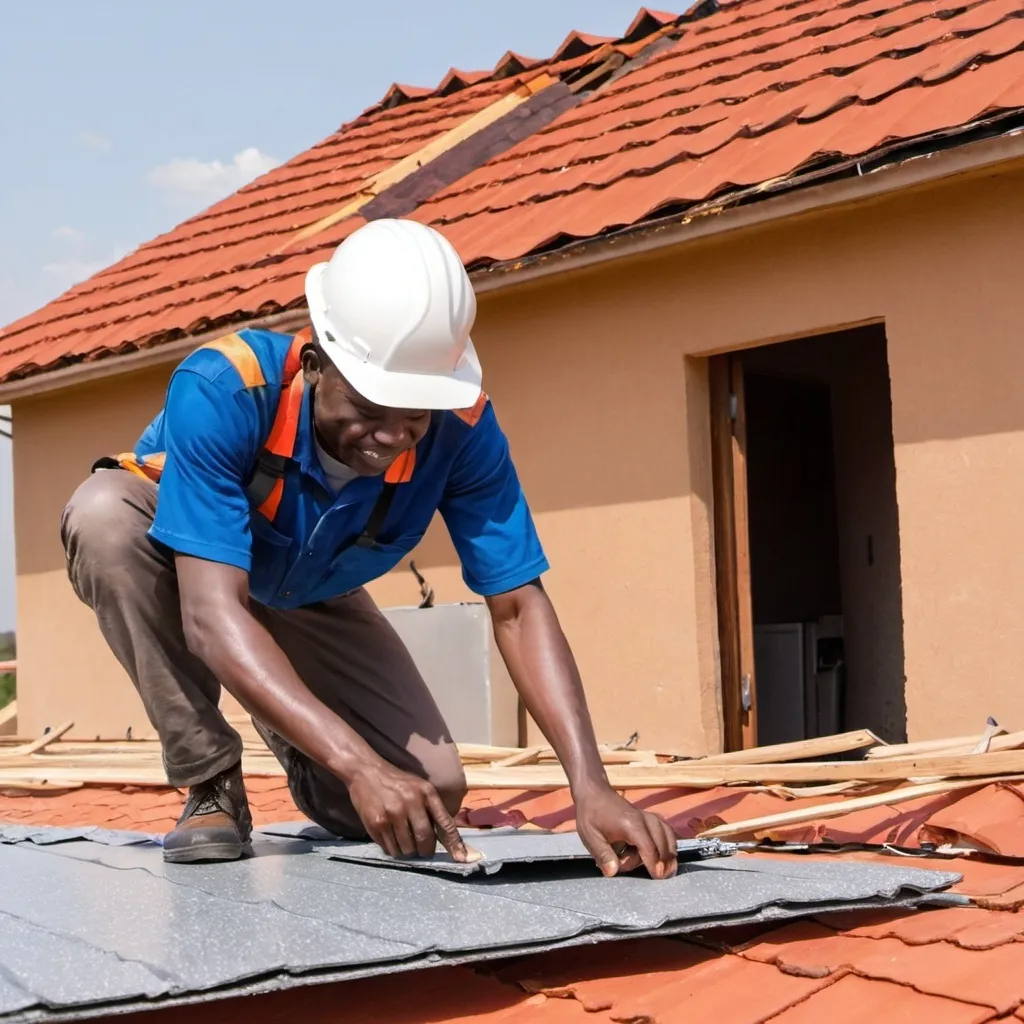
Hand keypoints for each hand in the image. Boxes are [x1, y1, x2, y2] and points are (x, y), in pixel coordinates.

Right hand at [347, 760, 472, 861]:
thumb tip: (446, 839)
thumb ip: (432, 810)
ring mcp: (393, 814)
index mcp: (427, 793)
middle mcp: (411, 802)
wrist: (366, 772)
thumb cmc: (397, 782)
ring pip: (407, 849)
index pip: (445, 823)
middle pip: (425, 841)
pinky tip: (391, 837)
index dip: (455, 844)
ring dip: (408, 852)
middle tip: (422, 850)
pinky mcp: (376, 823)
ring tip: (403, 840)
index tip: (462, 859)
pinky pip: (390, 849)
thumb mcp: (420, 788)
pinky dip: (393, 849)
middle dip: (425, 851)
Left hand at [575, 786, 677, 879]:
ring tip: (667, 870)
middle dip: (662, 862)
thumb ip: (603, 855)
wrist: (595, 793)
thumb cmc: (591, 815)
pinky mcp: (651, 819)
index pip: (648, 847)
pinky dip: (670, 844)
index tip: (657, 877)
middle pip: (662, 843)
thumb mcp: (591, 836)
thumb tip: (612, 872)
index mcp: (630, 824)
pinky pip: (667, 831)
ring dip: (669, 853)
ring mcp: (649, 817)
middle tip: (658, 877)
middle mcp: (644, 820)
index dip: (654, 863)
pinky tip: (667, 856)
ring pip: (668, 836)